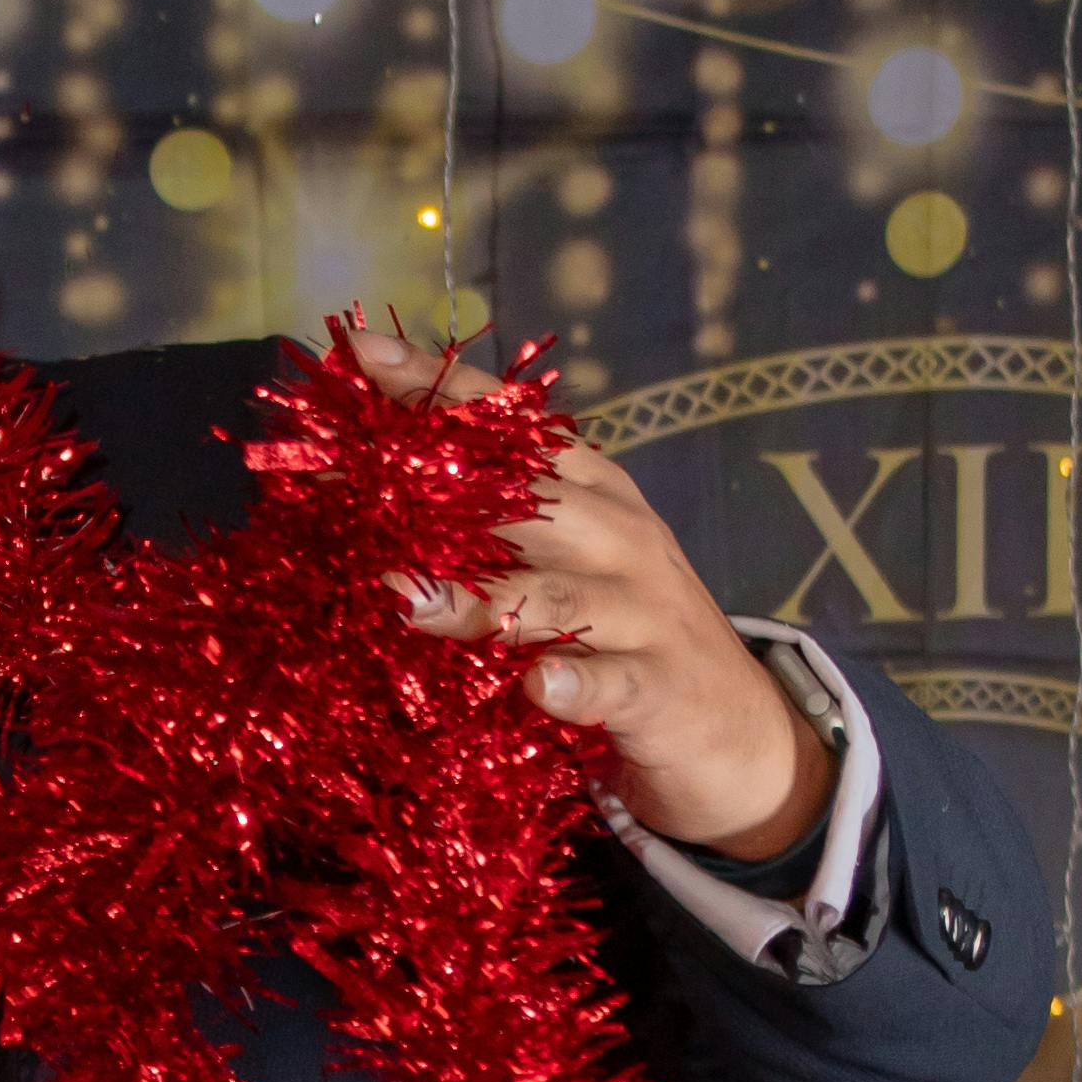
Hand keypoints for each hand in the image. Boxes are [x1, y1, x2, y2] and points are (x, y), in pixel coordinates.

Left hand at [349, 321, 837, 857]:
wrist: (736, 730)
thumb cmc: (622, 633)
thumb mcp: (560, 564)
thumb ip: (487, 528)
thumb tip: (365, 494)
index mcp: (592, 491)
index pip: (509, 424)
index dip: (436, 387)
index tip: (357, 352)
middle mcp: (619, 535)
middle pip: (525, 495)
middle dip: (431, 486)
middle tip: (345, 483)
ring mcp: (644, 610)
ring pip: (557, 593)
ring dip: (483, 597)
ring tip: (413, 601)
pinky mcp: (659, 686)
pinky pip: (612, 682)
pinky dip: (574, 682)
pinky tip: (537, 685)